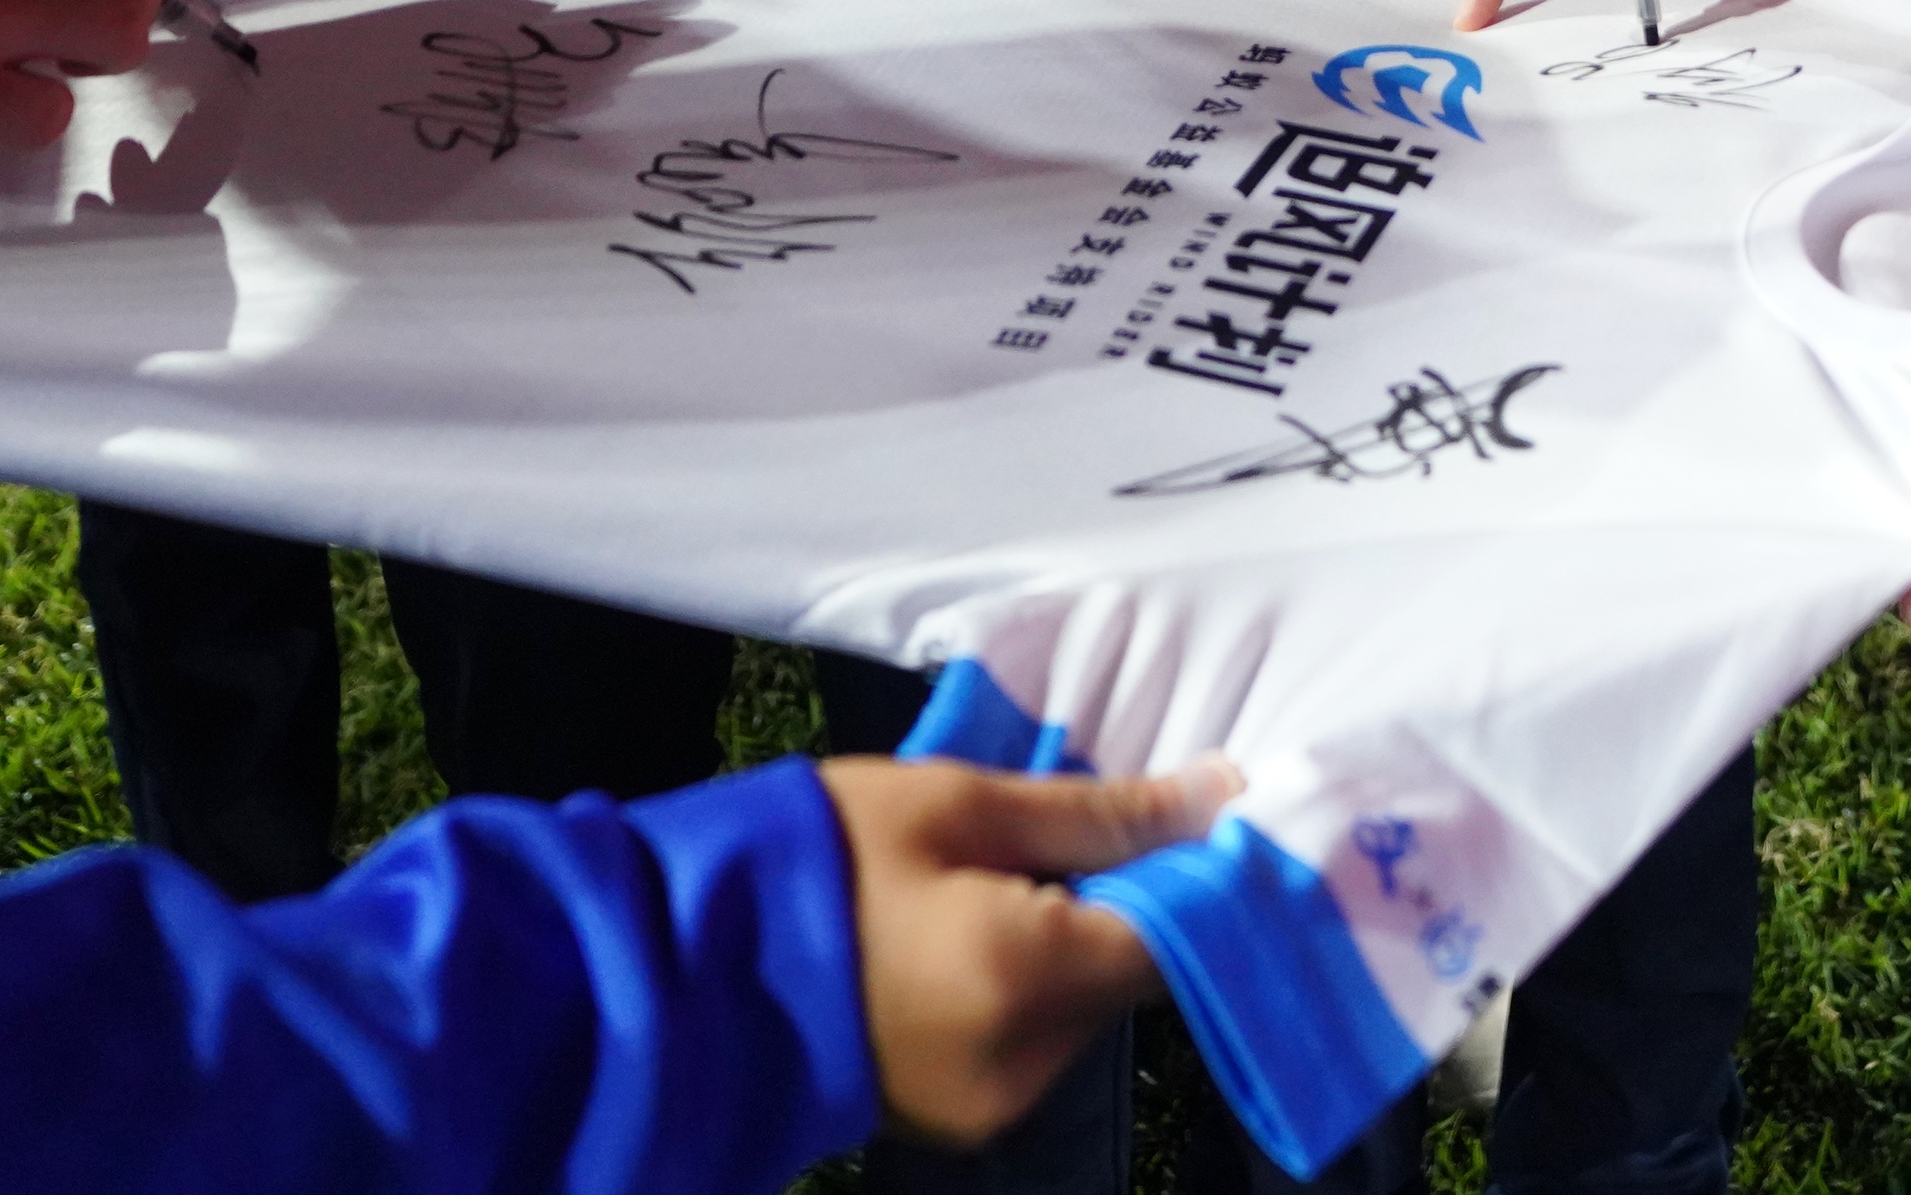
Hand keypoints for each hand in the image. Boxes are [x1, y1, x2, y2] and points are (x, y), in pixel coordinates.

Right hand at [819, 753, 1233, 1146]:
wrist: (689, 958)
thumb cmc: (821, 856)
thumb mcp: (957, 803)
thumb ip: (1100, 811)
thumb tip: (1222, 794)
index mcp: (1031, 979)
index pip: (1180, 937)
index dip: (1202, 872)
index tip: (1198, 814)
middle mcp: (1030, 1065)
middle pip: (1133, 979)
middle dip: (1123, 903)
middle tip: (1066, 832)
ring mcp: (995, 1106)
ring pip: (1087, 1011)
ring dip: (1072, 948)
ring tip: (995, 882)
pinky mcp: (961, 1117)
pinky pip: (1036, 1042)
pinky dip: (1027, 988)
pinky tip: (966, 938)